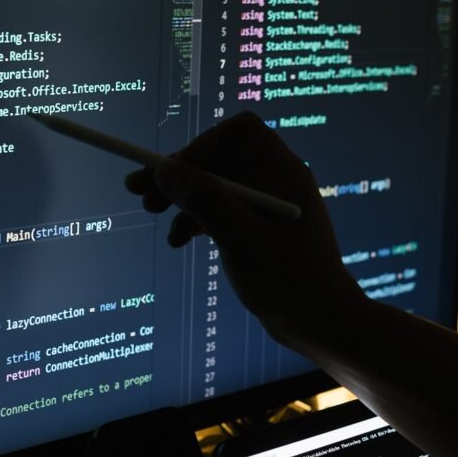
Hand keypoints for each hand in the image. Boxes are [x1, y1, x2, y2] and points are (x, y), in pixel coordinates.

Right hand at [125, 112, 363, 340]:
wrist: (319, 324)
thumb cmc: (289, 280)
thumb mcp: (240, 238)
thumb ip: (205, 201)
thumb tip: (165, 169)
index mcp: (282, 171)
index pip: (239, 132)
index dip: (203, 144)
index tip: (175, 171)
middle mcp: (274, 181)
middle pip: (219, 158)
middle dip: (181, 174)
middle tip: (138, 190)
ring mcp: (264, 205)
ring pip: (214, 185)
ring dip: (182, 199)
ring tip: (155, 217)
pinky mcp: (256, 228)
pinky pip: (219, 210)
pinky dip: (196, 221)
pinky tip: (178, 242)